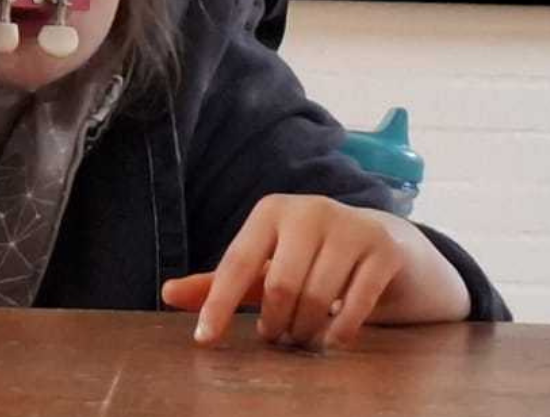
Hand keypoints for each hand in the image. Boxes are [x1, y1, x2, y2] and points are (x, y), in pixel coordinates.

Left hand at [161, 194, 406, 351]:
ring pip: (317, 295)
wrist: (381, 243)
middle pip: (280, 285)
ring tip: (301, 337)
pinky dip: (340, 331)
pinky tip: (331, 340)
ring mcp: (351, 226)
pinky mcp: (383, 249)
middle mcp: (310, 210)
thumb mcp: (263, 266)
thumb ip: (220, 281)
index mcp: (271, 211)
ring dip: (305, 329)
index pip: (237, 263)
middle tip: (274, 336)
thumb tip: (167, 293)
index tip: (205, 339)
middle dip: (274, 322)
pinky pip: (357, 302)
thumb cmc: (309, 257)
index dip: (218, 305)